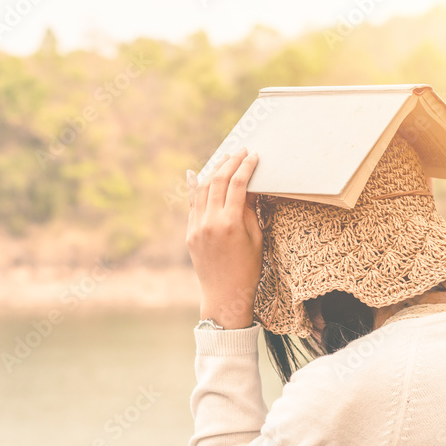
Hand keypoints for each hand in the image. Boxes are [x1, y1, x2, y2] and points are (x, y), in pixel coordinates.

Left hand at [186, 148, 262, 329]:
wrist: (225, 294)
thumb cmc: (248, 268)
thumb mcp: (256, 237)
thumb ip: (249, 210)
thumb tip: (247, 186)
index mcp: (230, 223)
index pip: (237, 184)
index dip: (246, 167)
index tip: (253, 156)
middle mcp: (210, 222)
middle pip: (218, 181)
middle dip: (230, 162)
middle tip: (240, 151)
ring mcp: (197, 227)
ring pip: (201, 189)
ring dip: (212, 170)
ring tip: (224, 158)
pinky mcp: (190, 233)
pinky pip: (192, 204)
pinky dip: (194, 187)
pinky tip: (195, 173)